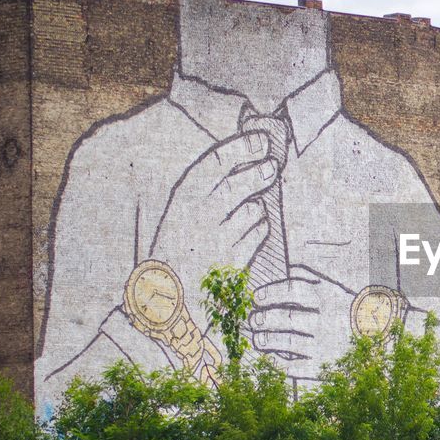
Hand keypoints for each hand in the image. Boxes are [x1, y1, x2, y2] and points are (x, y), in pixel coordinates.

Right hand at [150, 133, 275, 289]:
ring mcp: (216, 239)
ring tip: (249, 213)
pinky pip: (258, 235)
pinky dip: (260, 230)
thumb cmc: (174, 252)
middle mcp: (197, 217)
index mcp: (180, 200)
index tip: (260, 139)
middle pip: (238, 184)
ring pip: (253, 211)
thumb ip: (204, 193)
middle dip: (260, 172)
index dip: (241, 148)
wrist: (167, 300)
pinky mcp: (233, 261)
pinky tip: (251, 232)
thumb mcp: (178, 216)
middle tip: (272, 166)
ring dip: (258, 208)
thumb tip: (242, 166)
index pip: (214, 163)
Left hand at [247, 268, 354, 380]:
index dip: (270, 293)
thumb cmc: (349, 312)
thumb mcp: (336, 290)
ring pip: (287, 342)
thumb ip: (313, 278)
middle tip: (254, 319)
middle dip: (264, 318)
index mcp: (328, 297)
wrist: (376, 340)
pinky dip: (278, 364)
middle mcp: (326, 320)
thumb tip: (288, 266)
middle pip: (287, 317)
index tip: (257, 297)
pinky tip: (270, 359)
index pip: (293, 290)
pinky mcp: (323, 366)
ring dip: (266, 340)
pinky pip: (295, 367)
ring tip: (258, 338)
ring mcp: (324, 344)